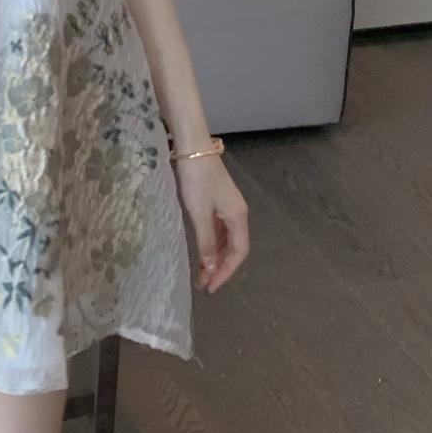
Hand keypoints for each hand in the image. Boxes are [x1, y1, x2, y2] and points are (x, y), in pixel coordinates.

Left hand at [173, 152, 249, 293]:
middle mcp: (237, 212)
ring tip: (200, 272)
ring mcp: (227, 205)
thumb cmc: (196, 179)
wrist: (192, 146)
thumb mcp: (199, 213)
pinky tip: (201, 249)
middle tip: (203, 283)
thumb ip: (206, 241)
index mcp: (238, 216)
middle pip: (234, 247)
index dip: (226, 271)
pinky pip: (218, 228)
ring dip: (215, 256)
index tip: (211, 286)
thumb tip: (211, 267)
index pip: (239, 252)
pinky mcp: (216, 199)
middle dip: (220, 266)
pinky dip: (211, 242)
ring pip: (225, 238)